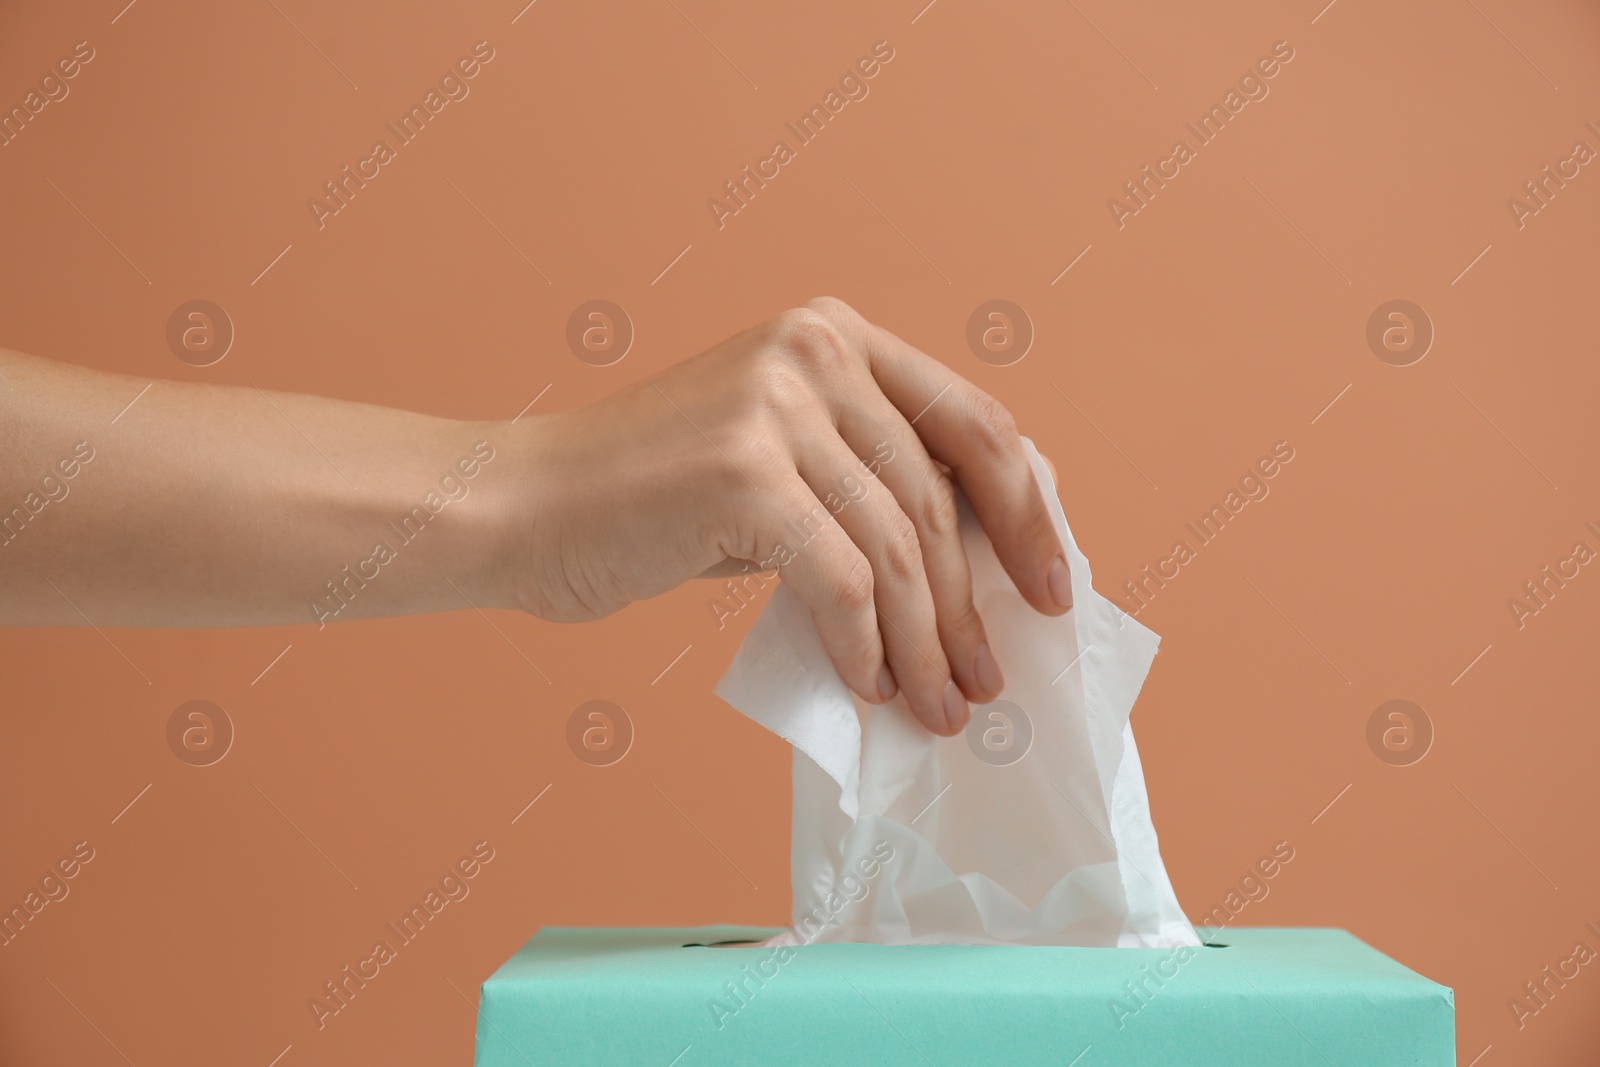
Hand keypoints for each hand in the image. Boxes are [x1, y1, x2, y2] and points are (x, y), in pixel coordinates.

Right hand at [504, 298, 1072, 734]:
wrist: (519, 507)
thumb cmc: (645, 501)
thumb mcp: (773, 461)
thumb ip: (858, 480)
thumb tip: (966, 567)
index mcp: (832, 334)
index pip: (972, 421)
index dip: (1027, 512)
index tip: (1051, 588)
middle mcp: (812, 349)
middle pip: (941, 496)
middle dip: (974, 604)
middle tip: (990, 677)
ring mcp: (778, 403)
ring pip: (897, 548)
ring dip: (926, 644)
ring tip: (938, 705)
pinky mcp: (745, 471)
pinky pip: (841, 583)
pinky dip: (865, 647)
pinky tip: (867, 688)